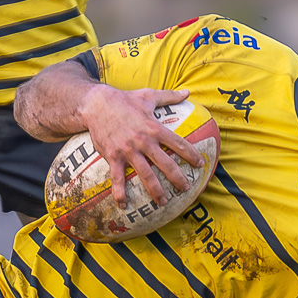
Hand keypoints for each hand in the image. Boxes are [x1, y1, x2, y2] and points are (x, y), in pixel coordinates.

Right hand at [78, 85, 205, 206]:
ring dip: (155, 190)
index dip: (191, 154)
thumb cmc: (125, 99)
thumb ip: (169, 96)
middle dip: (177, 178)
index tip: (200, 164)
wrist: (97, 104)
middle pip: (165, 163)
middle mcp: (144, 141)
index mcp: (154, 127)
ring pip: (145, 174)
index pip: (178, 143)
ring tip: (163, 202)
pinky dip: (120, 193)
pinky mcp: (113, 157)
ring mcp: (128, 151)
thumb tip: (188, 92)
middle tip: (186, 188)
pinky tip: (123, 205)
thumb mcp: (149, 95)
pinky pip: (117, 178)